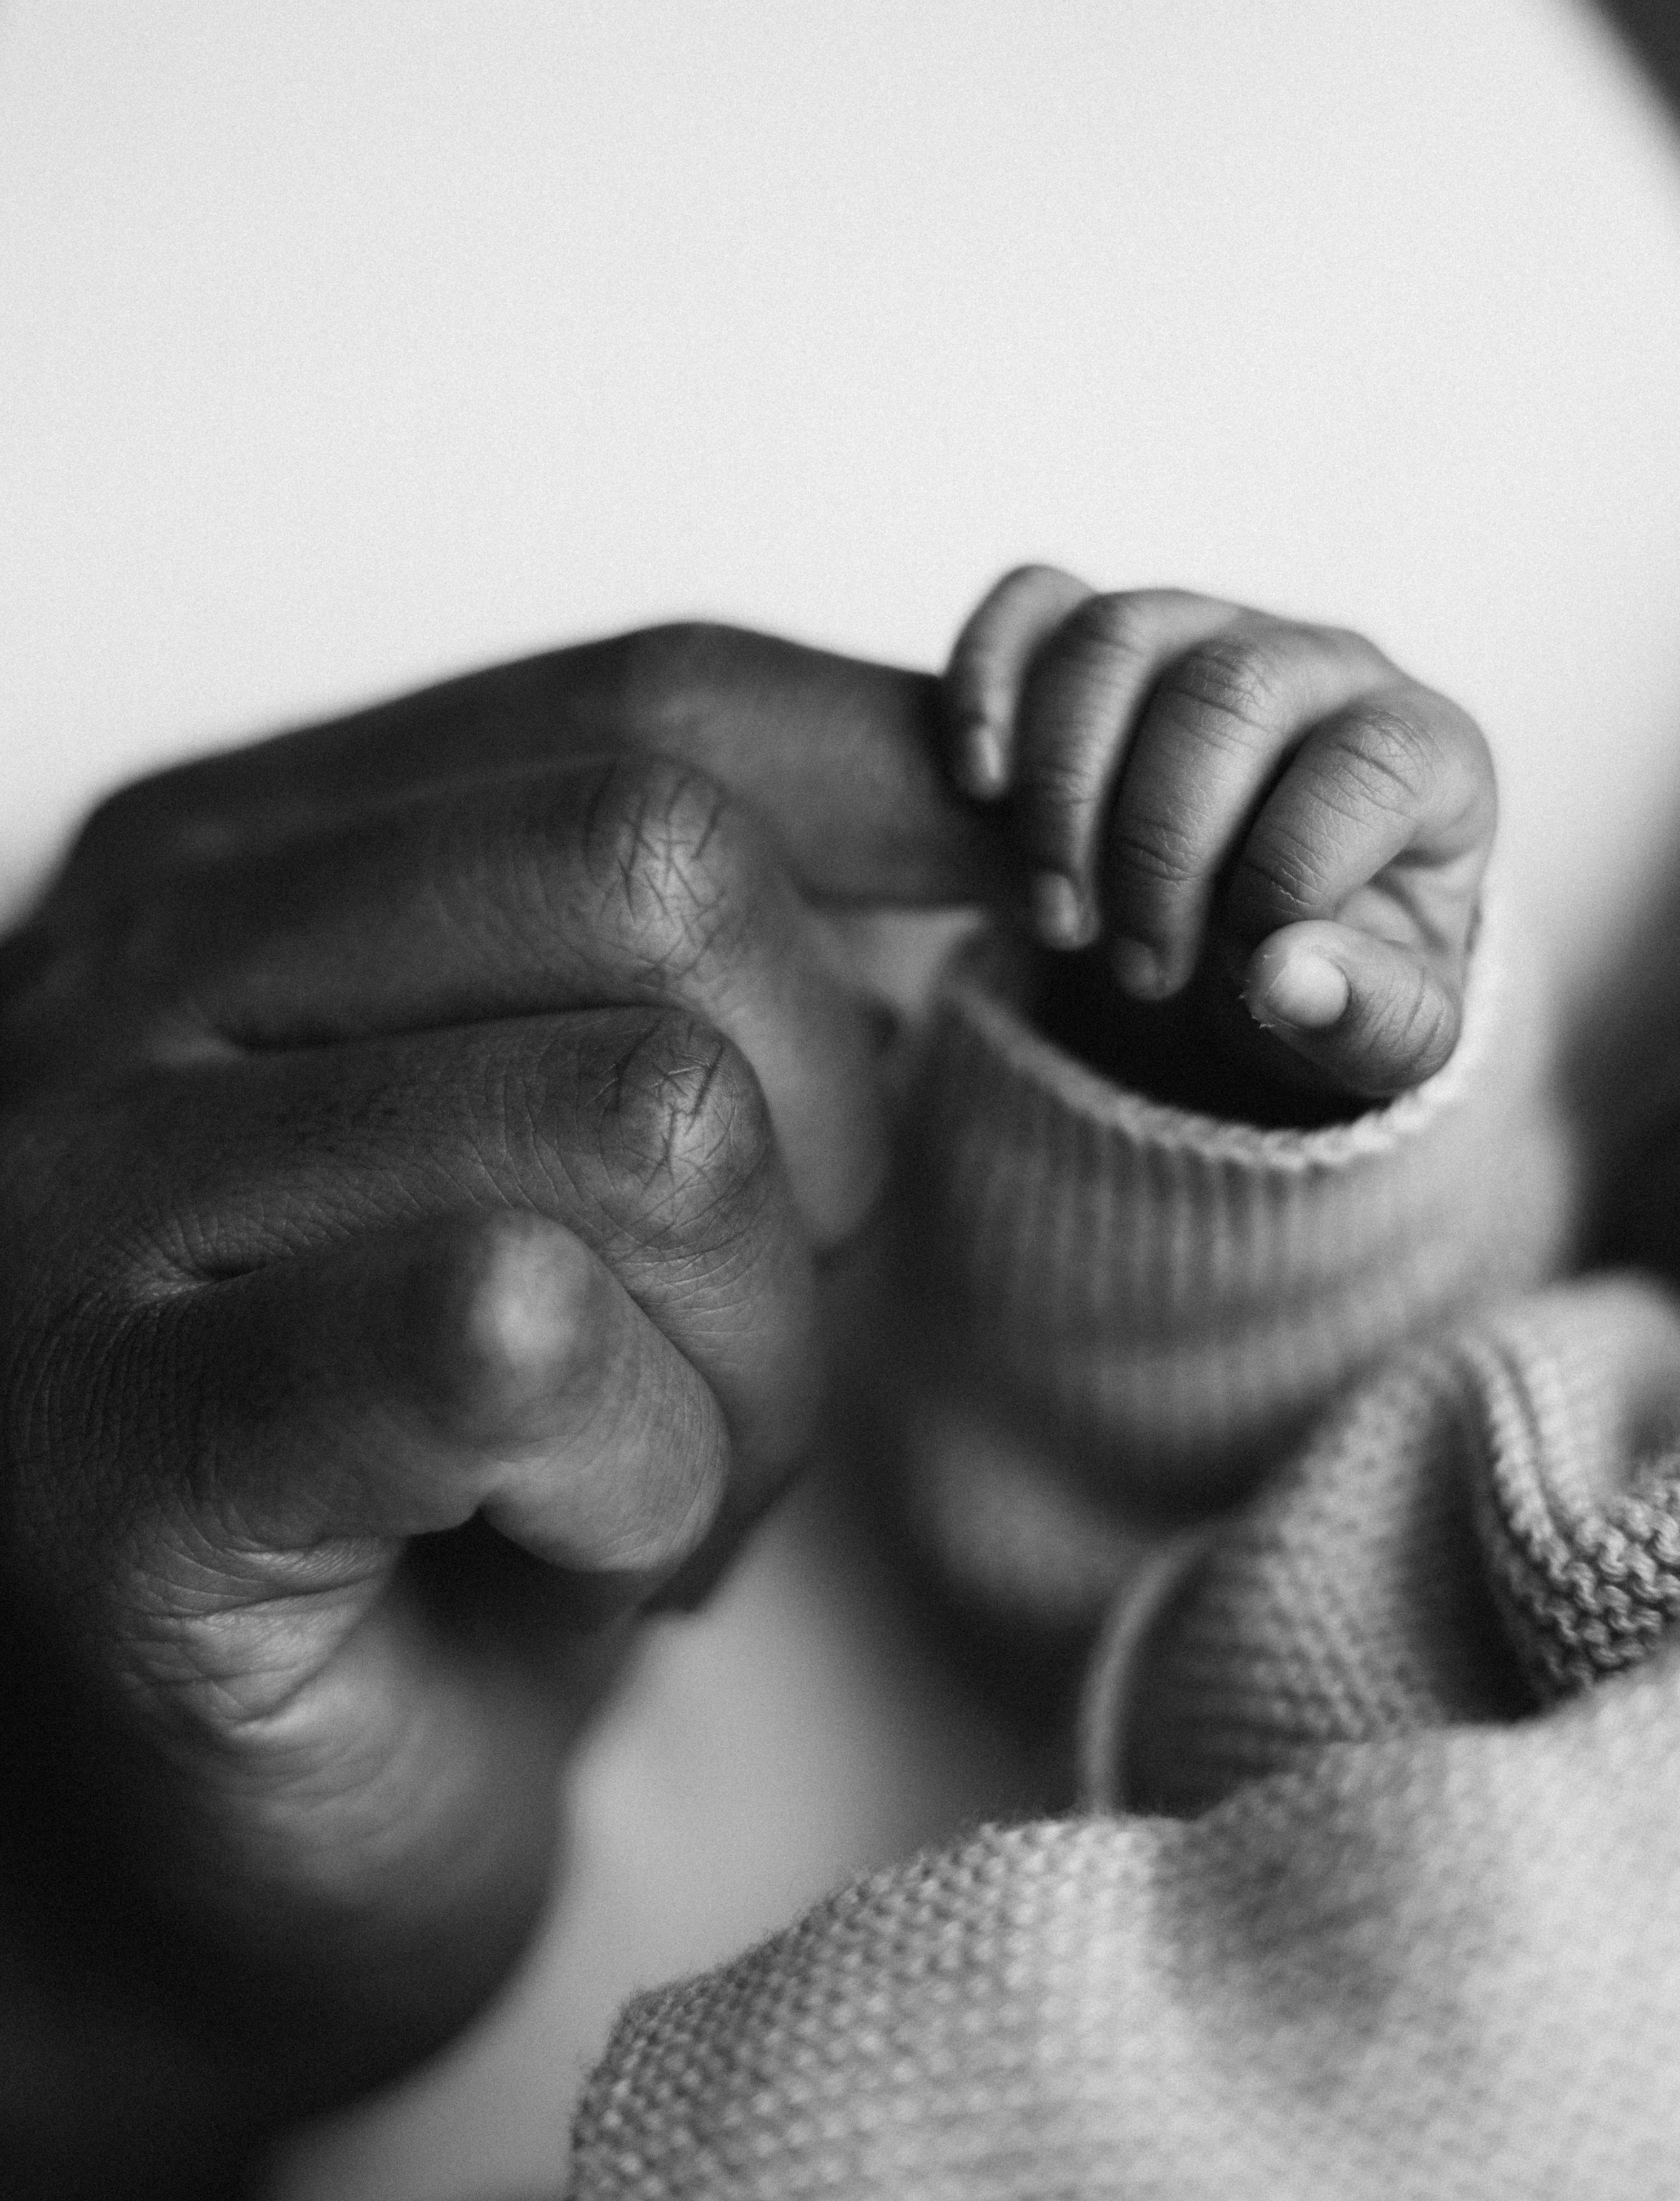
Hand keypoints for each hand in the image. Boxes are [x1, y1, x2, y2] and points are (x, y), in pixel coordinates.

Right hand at [0, 624, 1004, 2194]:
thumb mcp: (573, 1156)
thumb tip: (989, 801)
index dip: (896, 781)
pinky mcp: (123, 1453)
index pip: (638, 705)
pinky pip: (522, 1336)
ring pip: (643, 1117)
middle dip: (825, 1123)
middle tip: (757, 1322)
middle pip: (664, 869)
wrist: (201, 1852)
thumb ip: (698, 964)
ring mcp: (87, 1205)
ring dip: (752, 1353)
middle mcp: (129, 981)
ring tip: (662, 1476)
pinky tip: (579, 1551)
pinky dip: (646, 1472)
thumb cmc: (434, 1489)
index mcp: (243, 864)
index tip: (1053, 908)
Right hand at [943, 567, 1495, 1105]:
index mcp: (1423, 747)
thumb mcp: (1386, 1036)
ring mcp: (1206, 625)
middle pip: (1226, 695)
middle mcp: (1320, 661)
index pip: (1369, 764)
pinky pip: (1034, 602)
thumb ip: (1371, 1019)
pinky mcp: (1105, 625)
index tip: (1245, 968)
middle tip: (1142, 969)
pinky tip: (982, 787)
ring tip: (1063, 920)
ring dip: (1063, 794)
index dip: (1293, 872)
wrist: (1254, 936)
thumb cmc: (1337, 971)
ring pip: (1119, 640)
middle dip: (1159, 851)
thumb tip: (1286, 975)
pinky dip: (988, 682)